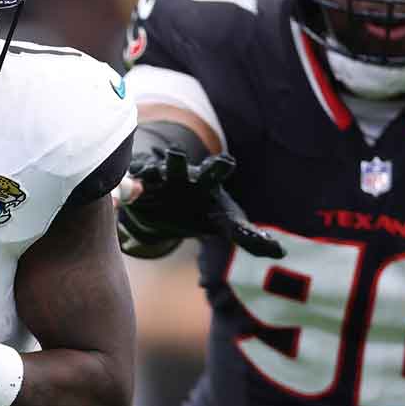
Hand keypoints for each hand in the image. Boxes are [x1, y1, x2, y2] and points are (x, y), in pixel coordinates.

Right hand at [117, 149, 284, 258]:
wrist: (171, 212)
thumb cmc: (205, 213)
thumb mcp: (228, 224)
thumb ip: (251, 236)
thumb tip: (280, 251)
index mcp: (207, 181)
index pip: (217, 169)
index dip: (221, 165)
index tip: (227, 162)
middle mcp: (182, 176)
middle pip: (181, 164)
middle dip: (178, 160)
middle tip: (177, 154)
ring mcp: (158, 181)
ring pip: (152, 172)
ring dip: (150, 173)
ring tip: (147, 176)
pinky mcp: (138, 191)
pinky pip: (131, 187)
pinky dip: (128, 189)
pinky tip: (125, 194)